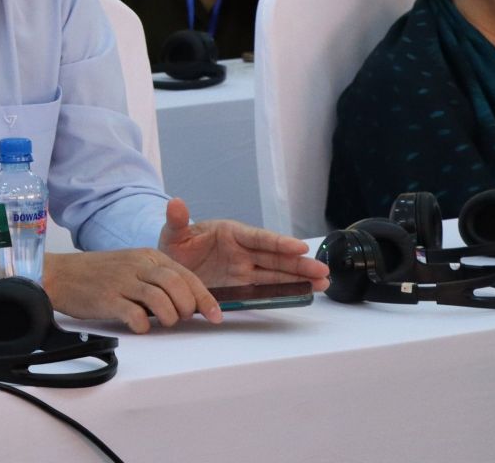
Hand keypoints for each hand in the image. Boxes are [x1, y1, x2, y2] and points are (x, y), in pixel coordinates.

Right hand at [41, 247, 219, 332]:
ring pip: (161, 299)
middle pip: (177, 285)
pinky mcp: (107, 299)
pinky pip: (134, 315)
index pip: (185, 275)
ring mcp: (122, 282)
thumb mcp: (132, 266)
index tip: (216, 315)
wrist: (60, 274)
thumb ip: (158, 279)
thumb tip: (189, 302)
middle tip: (184, 318)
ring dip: (170, 317)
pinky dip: (144, 325)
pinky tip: (141, 326)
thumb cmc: (99, 274)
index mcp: (147, 256)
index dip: (205, 298)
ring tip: (165, 323)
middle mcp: (137, 265)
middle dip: (188, 307)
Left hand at [157, 198, 328, 291]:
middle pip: (275, 257)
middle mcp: (242, 251)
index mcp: (230, 233)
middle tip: (322, 270)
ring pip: (277, 273)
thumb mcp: (172, 234)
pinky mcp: (243, 286)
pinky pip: (266, 288)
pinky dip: (285, 290)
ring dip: (299, 278)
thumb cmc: (175, 246)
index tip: (300, 246)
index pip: (258, 238)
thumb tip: (175, 203)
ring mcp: (245, 269)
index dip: (279, 242)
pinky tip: (304, 293)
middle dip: (299, 264)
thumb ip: (176, 221)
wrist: (171, 270)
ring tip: (323, 283)